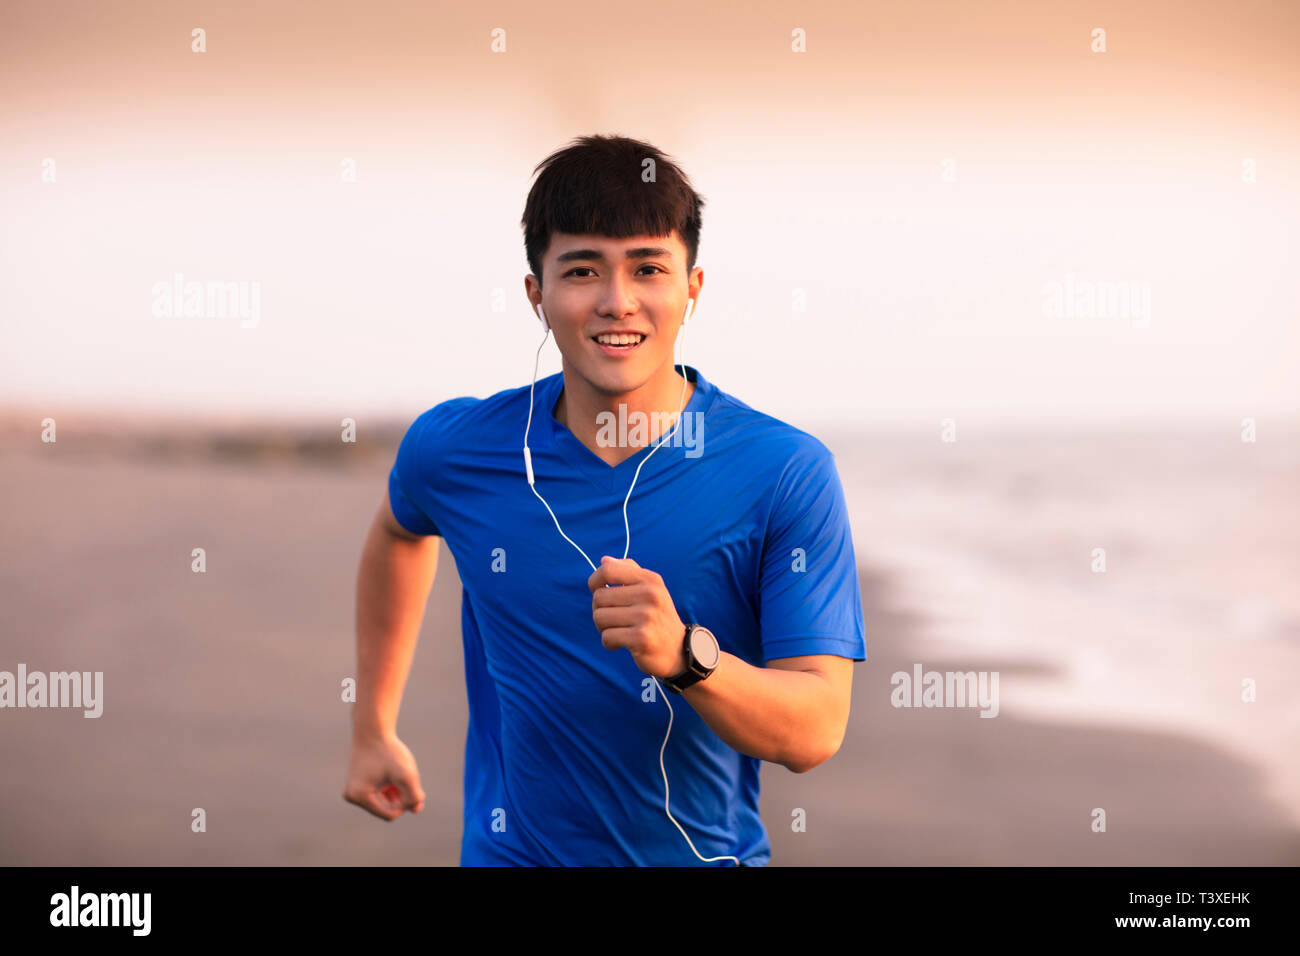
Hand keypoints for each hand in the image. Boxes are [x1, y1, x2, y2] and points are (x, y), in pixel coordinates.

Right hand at [343, 731, 425, 820]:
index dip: (405, 804)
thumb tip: (416, 810)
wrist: (372, 730)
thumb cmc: (389, 751)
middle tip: (406, 778)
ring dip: (396, 793)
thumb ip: (414, 795)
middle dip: (400, 797)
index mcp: (359, 796)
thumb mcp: (406, 773)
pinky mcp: (357, 785)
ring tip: (399, 776)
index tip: (411, 786)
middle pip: (385, 809)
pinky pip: (377, 796)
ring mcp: (352, 792)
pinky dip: (389, 789)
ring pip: (382, 803)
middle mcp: (352, 797)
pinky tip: (394, 776)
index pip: (389, 814)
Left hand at [588, 556, 687, 678]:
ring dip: (603, 628)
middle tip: (613, 619)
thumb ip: (628, 571)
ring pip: (599, 617)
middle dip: (599, 610)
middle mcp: (650, 594)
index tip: (598, 591)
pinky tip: (621, 644)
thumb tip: (604, 560)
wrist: (679, 650)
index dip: (595, 581)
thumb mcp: (650, 589)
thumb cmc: (657, 617)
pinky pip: (607, 637)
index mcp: (650, 579)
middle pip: (599, 597)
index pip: (608, 570)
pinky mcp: (642, 638)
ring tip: (618, 631)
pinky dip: (609, 643)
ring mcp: (647, 616)